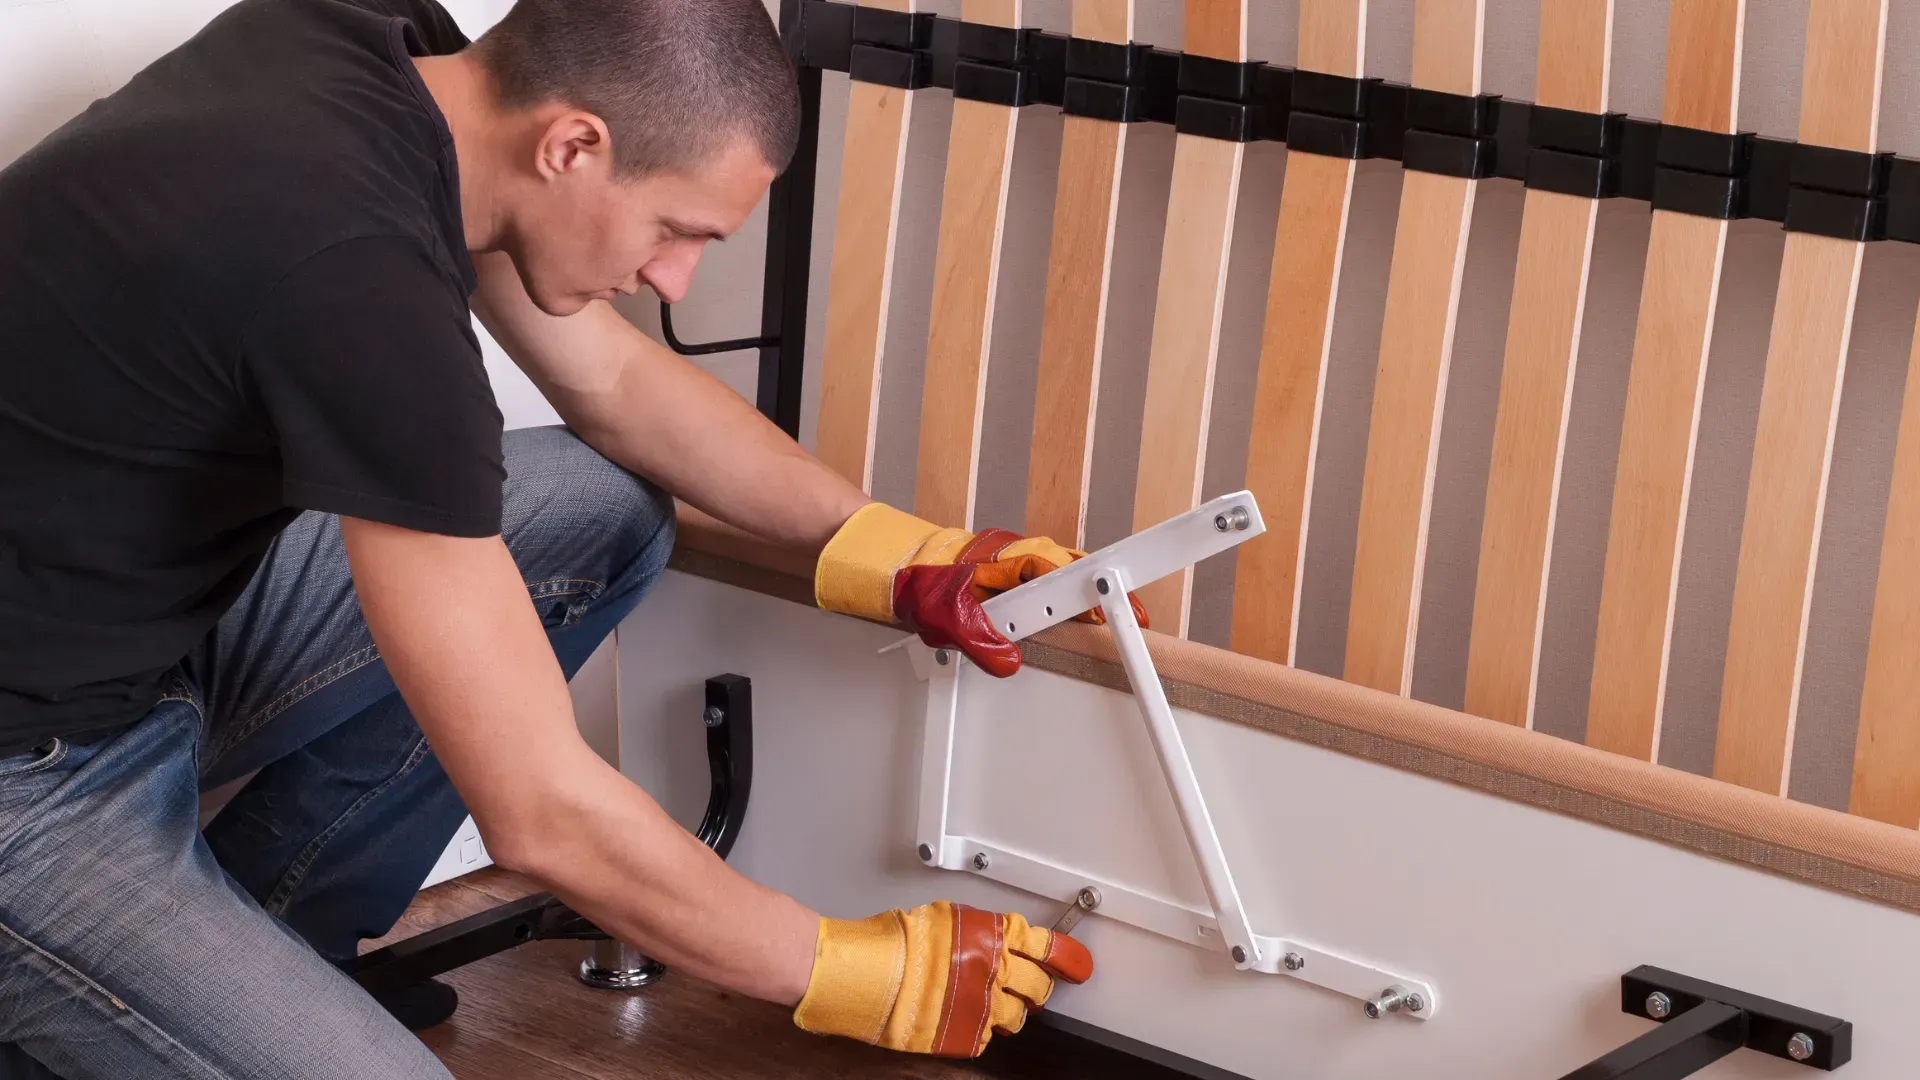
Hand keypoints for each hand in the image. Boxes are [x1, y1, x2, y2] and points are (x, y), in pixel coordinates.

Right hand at [792, 901, 1092, 1057]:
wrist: (865, 974)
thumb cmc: (894, 940)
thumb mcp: (945, 918)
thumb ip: (980, 930)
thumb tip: (997, 938)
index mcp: (993, 935)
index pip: (1047, 946)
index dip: (1067, 957)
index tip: (1078, 964)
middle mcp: (995, 971)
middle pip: (1039, 985)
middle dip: (1038, 986)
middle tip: (1031, 986)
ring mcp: (983, 1006)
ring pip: (1018, 1017)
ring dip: (1011, 1011)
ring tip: (992, 1004)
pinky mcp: (966, 1035)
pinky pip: (986, 1037)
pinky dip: (979, 1029)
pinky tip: (962, 1017)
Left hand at [814, 503, 1146, 676]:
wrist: (890, 568)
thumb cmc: (915, 579)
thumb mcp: (946, 616)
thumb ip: (980, 640)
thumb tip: (1007, 660)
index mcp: (1008, 562)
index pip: (1064, 573)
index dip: (1096, 593)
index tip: (1123, 610)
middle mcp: (1016, 561)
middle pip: (1071, 577)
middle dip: (1098, 601)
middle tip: (1129, 621)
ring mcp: (1014, 571)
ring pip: (1057, 586)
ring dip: (1073, 607)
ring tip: (1100, 626)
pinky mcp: (1007, 584)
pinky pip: (1039, 595)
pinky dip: (1049, 612)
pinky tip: (1050, 628)